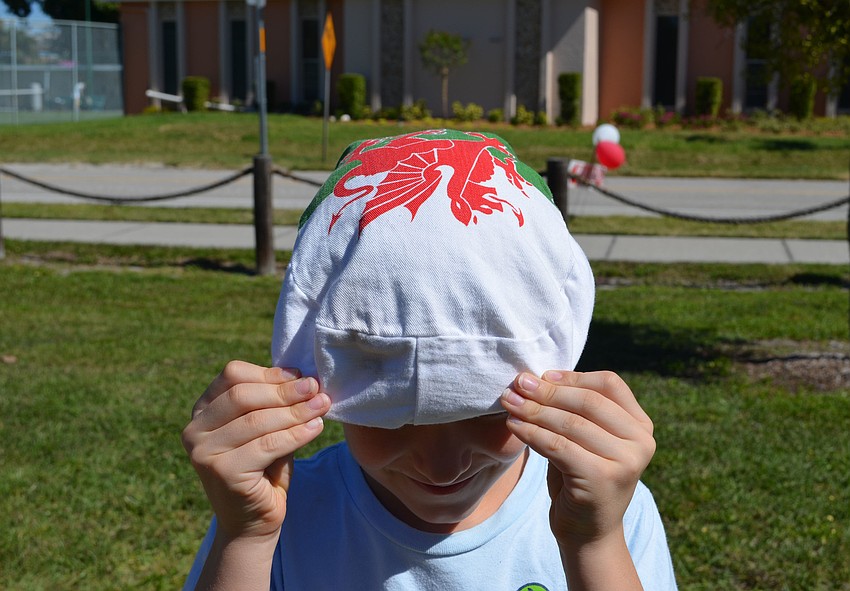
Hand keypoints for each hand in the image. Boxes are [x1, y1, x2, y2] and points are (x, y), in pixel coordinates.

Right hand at [181, 360, 330, 542]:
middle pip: (243, 395)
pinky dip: (296, 434)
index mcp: (203, 410)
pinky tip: (316, 427)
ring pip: (257, 420)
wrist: (252, 521)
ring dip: (295, 411)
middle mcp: (195, 430)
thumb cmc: (263, 469)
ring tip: (322, 405)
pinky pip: (267, 445)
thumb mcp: (267, 429)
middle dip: (285, 391)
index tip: (300, 376)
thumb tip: (305, 379)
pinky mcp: (222, 472)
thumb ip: (275, 404)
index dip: (269, 373)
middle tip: (316, 388)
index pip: (233, 375)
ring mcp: (204, 453)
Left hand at [501, 370, 654, 547]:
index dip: (573, 377)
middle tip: (517, 385)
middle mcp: (641, 442)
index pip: (609, 384)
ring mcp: (626, 462)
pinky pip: (559, 446)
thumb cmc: (580, 476)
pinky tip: (514, 426)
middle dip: (547, 392)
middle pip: (588, 401)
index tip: (541, 375)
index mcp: (640, 425)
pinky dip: (532, 433)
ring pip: (571, 423)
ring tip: (509, 403)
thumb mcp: (584, 437)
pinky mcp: (602, 478)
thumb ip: (572, 409)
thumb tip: (534, 377)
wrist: (587, 532)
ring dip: (534, 411)